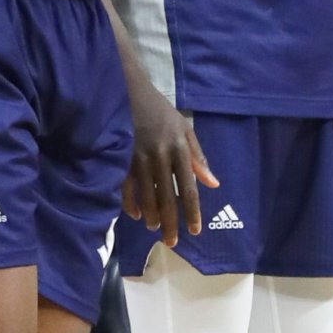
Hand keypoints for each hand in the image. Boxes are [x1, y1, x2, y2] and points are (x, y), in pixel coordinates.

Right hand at [119, 81, 218, 246]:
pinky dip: (130, 204)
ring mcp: (137, 157)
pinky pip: (125, 187)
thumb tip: (213, 184)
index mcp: (178, 147)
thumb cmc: (158, 110)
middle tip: (172, 242)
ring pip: (146, 195)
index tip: (195, 230)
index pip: (188, 186)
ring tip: (155, 229)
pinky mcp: (120, 157)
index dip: (191, 210)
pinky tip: (136, 215)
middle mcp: (159, 155)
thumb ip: (197, 156)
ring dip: (151, 216)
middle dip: (171, 222)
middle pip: (167, 196)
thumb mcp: (183, 127)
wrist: (126, 90)